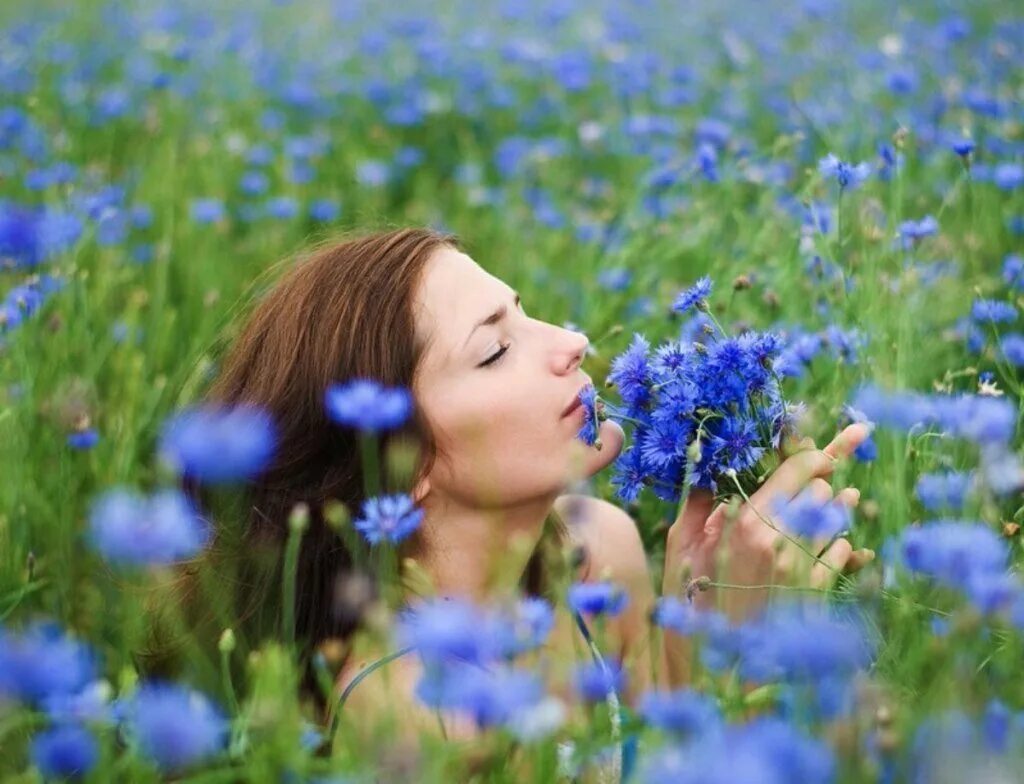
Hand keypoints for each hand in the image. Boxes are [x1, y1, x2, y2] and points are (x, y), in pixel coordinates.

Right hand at [664, 423, 874, 622]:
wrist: (719, 668)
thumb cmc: (690, 605)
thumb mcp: (682, 549)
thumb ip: (699, 505)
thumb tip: (707, 470)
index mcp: (748, 524)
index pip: (796, 470)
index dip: (815, 453)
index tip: (825, 445)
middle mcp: (782, 541)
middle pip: (821, 490)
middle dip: (817, 482)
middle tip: (817, 478)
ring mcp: (804, 568)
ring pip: (837, 519)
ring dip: (836, 508)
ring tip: (845, 498)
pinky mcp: (819, 592)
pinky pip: (843, 552)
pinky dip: (839, 543)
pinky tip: (833, 543)